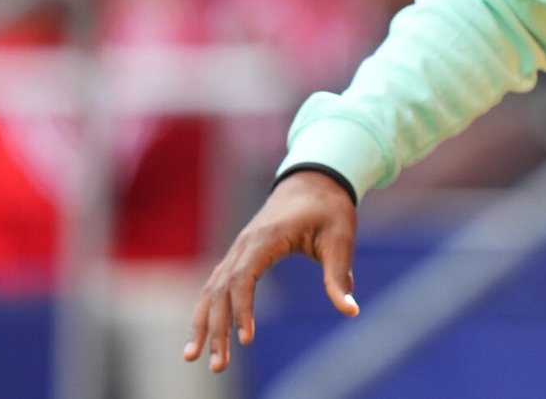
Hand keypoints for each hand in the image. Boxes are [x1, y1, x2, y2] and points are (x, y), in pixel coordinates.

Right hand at [183, 170, 360, 372]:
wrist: (315, 180)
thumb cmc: (330, 208)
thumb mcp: (341, 237)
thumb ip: (339, 274)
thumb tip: (351, 310)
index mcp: (267, 238)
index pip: (243, 278)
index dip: (241, 309)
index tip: (245, 340)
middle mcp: (245, 244)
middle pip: (220, 290)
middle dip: (215, 328)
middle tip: (217, 366)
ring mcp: (238, 249)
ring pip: (211, 289)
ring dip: (203, 323)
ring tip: (193, 357)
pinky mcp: (240, 254)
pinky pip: (216, 284)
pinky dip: (206, 309)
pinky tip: (202, 333)